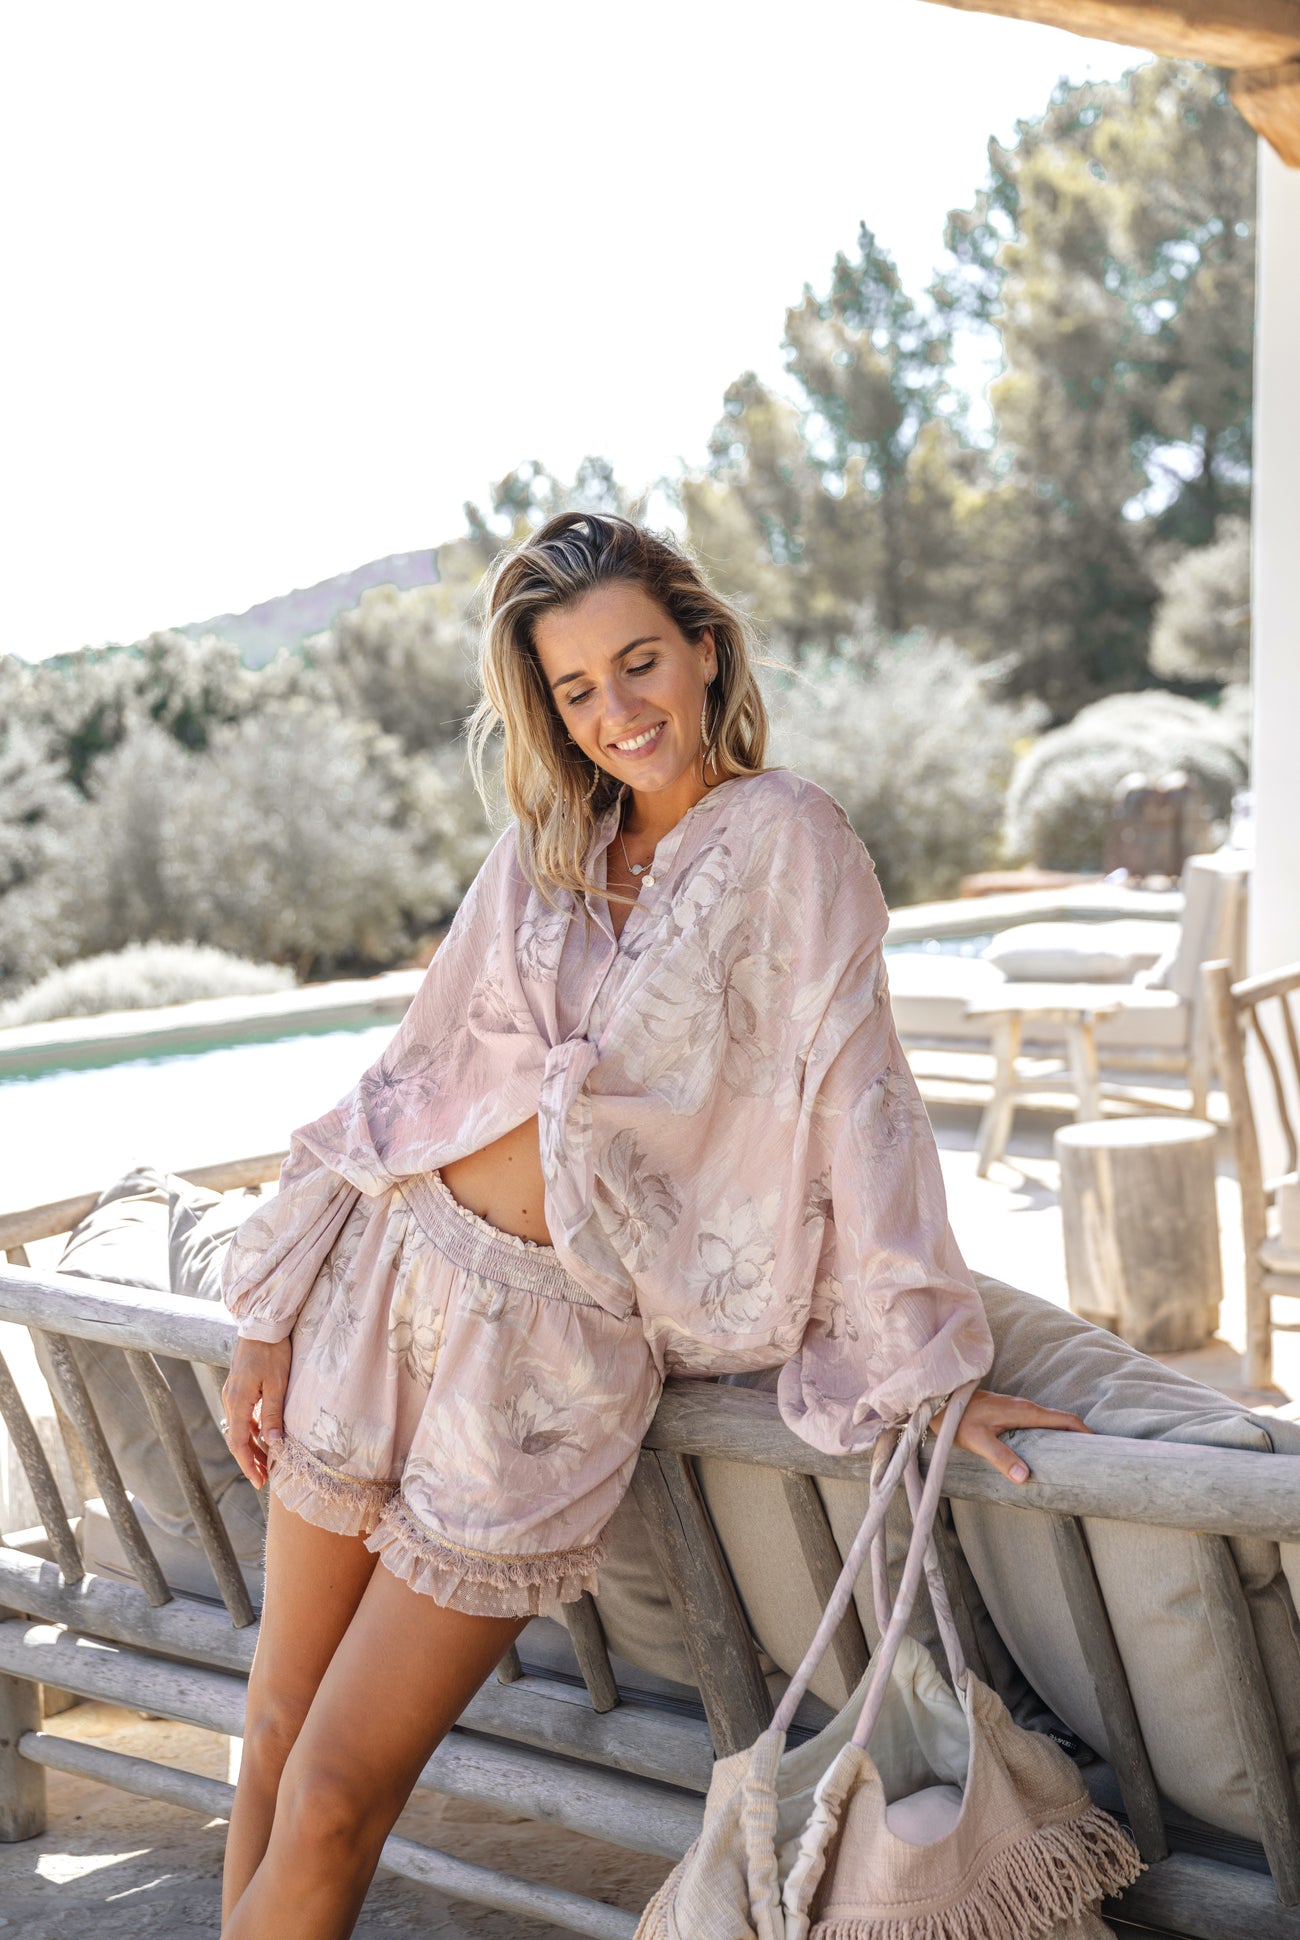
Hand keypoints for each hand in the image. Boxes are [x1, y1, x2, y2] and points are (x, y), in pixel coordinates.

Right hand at [221, 1336, 291, 1489]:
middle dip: (250, 1460)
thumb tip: (273, 1443)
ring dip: (251, 1446)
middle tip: (264, 1478)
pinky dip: (251, 1430)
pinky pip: (242, 1416)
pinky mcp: (239, 1386)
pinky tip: (264, 1436)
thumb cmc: (272, 1351)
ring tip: (268, 1461)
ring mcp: (233, 1392)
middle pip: (237, 1438)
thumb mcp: (277, 1384)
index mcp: (237, 1401)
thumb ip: (273, 1414)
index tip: (258, 1482)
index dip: (248, 1464)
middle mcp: (231, 1399)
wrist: (262, 1325)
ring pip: (239, 1428)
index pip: (238, 1443)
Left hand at [933, 1387, 1091, 1484]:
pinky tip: (1046, 1451)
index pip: (1065, 1420)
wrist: (939, 1398)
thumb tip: (1025, 1477)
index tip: (1103, 1448)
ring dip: (1064, 1437)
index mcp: (1025, 1412)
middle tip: (1095, 1459)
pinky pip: (1038, 1423)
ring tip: (1075, 1459)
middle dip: (1080, 1437)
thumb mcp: (978, 1441)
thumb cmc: (957, 1418)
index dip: (1086, 1433)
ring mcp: (1017, 1409)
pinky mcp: (1009, 1413)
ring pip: (1050, 1422)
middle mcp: (1025, 1407)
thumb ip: (1001, 1457)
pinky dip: (1050, 1435)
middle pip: (1062, 1421)